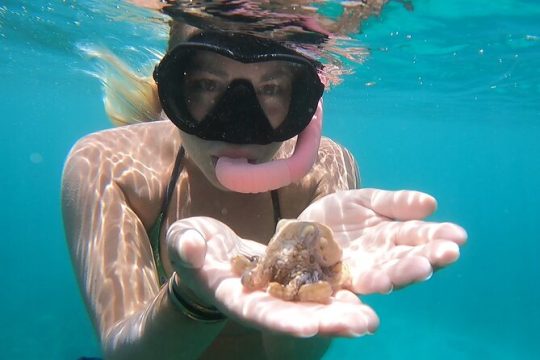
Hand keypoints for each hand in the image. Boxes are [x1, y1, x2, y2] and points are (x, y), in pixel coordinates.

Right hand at [166, 216, 378, 336]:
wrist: (211, 251)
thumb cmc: (193, 245)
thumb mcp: (183, 240)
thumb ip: (184, 245)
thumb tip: (190, 245)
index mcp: (234, 297)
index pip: (258, 312)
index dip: (282, 321)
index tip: (309, 327)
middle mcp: (261, 301)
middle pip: (295, 317)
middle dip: (327, 323)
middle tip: (364, 325)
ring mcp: (279, 292)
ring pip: (311, 306)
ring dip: (341, 313)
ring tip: (371, 318)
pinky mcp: (291, 277)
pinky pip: (316, 285)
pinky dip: (338, 291)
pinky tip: (365, 292)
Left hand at [298, 189, 466, 293]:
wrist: (299, 227)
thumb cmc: (338, 214)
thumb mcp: (366, 200)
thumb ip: (396, 203)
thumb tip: (431, 204)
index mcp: (392, 235)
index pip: (420, 236)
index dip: (439, 236)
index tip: (458, 236)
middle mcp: (382, 257)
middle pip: (408, 258)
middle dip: (428, 256)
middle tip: (448, 253)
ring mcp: (362, 271)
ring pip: (387, 274)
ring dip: (404, 273)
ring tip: (421, 268)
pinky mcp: (340, 282)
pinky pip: (356, 285)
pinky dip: (370, 284)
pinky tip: (382, 283)